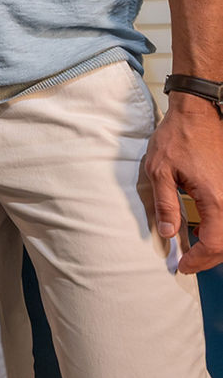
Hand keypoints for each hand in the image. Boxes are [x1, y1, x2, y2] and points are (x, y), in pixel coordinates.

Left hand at [143, 97, 222, 272]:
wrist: (197, 112)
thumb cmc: (178, 136)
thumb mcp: (160, 171)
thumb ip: (165, 205)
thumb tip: (168, 233)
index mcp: (214, 198)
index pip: (214, 243)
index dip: (199, 260)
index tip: (183, 266)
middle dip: (207, 257)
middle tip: (187, 262)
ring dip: (214, 243)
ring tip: (193, 247)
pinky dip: (217, 227)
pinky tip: (201, 226)